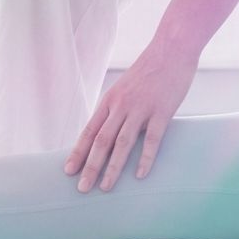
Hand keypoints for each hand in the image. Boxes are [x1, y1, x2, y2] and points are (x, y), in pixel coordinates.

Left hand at [63, 37, 198, 192]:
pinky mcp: (162, 111)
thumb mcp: (124, 89)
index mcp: (109, 101)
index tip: (68, 171)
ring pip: (122, 143)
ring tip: (106, 188)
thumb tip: (107, 133)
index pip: (88, 131)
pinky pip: (152, 139)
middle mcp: (120, 106)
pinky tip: (139, 175)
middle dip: (90, 167)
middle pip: (101, 141)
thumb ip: (116, 110)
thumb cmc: (148, 72)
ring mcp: (141, 109)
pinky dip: (145, 159)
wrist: (170, 50)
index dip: (78, 152)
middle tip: (82, 188)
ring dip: (112, 168)